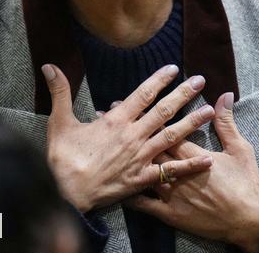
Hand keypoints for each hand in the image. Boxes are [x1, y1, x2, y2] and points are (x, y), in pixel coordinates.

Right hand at [43, 63, 215, 212]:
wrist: (66, 193)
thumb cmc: (62, 158)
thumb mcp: (59, 122)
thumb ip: (60, 92)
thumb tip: (49, 65)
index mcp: (116, 121)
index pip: (143, 94)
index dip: (159, 80)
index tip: (174, 68)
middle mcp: (133, 136)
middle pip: (163, 110)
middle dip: (183, 94)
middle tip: (200, 80)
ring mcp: (141, 157)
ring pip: (172, 136)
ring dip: (192, 122)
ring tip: (210, 111)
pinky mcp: (143, 177)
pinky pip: (170, 170)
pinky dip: (190, 165)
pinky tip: (208, 159)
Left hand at [127, 92, 258, 252]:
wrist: (248, 221)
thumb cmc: (246, 183)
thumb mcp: (241, 149)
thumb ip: (227, 123)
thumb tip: (224, 95)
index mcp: (195, 155)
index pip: (168, 132)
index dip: (150, 117)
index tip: (135, 104)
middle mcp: (179, 173)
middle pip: (150, 148)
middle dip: (132, 132)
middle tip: (112, 116)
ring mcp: (173, 194)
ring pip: (144, 173)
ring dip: (126, 158)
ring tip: (109, 145)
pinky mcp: (170, 214)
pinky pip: (145, 205)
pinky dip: (130, 196)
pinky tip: (115, 187)